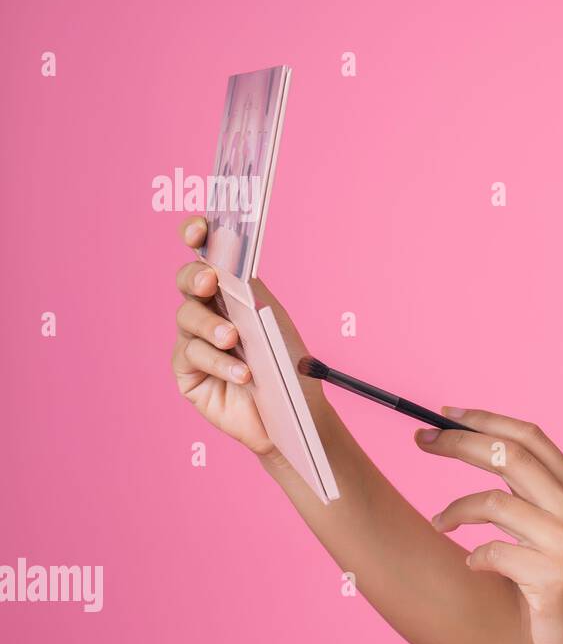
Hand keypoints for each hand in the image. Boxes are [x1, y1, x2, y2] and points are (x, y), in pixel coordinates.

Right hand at [171, 215, 324, 458]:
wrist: (294, 415)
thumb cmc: (289, 367)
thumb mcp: (275, 325)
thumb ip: (252, 296)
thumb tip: (229, 271)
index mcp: (233, 292)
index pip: (208, 255)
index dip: (198, 237)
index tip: (199, 228)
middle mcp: (209, 311)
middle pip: (188, 281)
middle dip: (196, 276)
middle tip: (212, 280)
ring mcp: (193, 341)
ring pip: (187, 318)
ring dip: (212, 326)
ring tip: (234, 340)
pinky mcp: (187, 373)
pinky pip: (192, 356)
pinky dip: (219, 362)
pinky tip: (242, 374)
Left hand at [415, 410, 562, 643]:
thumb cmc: (561, 587)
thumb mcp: (553, 531)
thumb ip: (528, 496)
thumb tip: (476, 450)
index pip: (530, 437)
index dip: (486, 420)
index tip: (446, 415)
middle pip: (510, 456)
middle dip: (459, 442)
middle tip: (421, 440)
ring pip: (494, 502)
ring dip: (455, 510)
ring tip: (439, 523)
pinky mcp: (552, 577)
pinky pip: (493, 552)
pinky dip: (474, 557)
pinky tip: (473, 566)